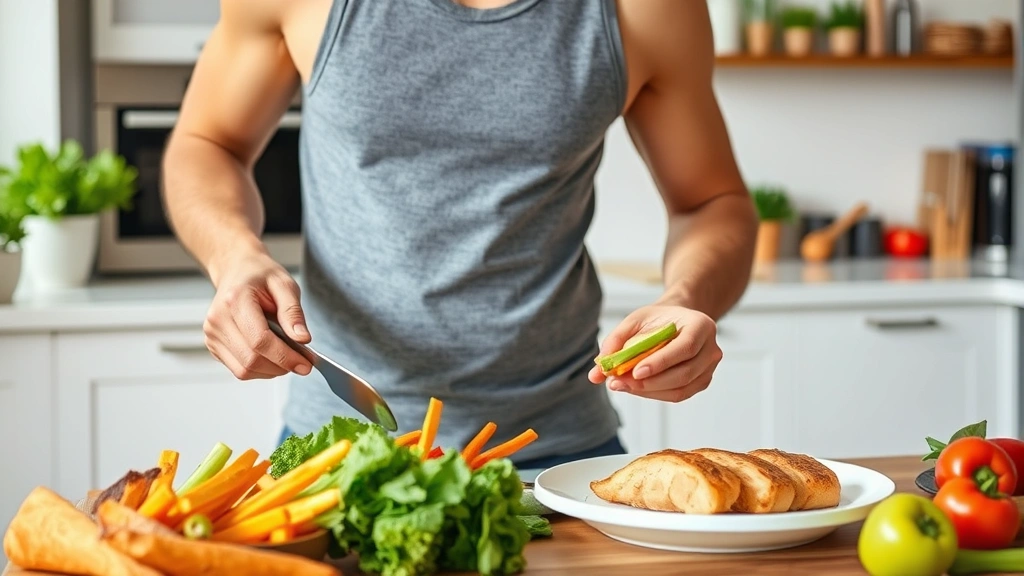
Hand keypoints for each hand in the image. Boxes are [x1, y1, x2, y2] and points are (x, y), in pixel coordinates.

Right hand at [204, 250, 312, 379]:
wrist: (237, 271)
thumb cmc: (261, 276)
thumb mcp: (284, 285)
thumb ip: (293, 312)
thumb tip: (303, 339)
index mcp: (235, 300)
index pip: (259, 340)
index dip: (285, 356)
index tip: (306, 364)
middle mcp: (217, 320)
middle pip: (251, 360)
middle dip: (282, 366)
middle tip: (302, 362)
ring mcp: (212, 334)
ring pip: (244, 370)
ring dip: (271, 370)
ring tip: (287, 356)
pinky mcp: (213, 346)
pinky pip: (239, 369)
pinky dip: (260, 369)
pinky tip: (272, 355)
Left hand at [588, 305, 722, 402]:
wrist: (677, 321)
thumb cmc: (658, 319)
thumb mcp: (635, 320)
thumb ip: (616, 341)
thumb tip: (596, 373)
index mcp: (701, 325)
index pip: (685, 347)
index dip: (661, 362)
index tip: (635, 371)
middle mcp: (711, 349)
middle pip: (684, 373)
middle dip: (649, 382)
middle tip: (617, 382)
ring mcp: (709, 369)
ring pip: (681, 389)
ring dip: (648, 391)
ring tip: (620, 385)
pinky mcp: (701, 382)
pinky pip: (679, 394)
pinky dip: (654, 394)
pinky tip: (635, 388)